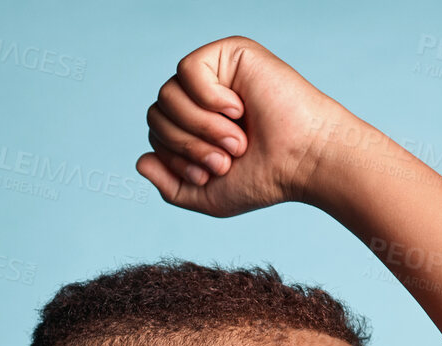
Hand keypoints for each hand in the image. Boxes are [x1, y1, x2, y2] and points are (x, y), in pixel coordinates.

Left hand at [135, 35, 346, 216]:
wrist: (302, 161)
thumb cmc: (263, 178)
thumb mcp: (205, 196)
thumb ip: (169, 186)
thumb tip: (139, 160)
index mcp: (193, 125)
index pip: (155, 134)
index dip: (175, 158)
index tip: (211, 174)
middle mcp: (199, 97)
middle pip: (156, 114)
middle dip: (186, 145)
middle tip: (226, 159)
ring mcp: (213, 74)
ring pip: (168, 94)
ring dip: (200, 127)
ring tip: (236, 141)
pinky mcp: (228, 54)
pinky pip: (188, 70)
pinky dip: (208, 98)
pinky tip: (237, 110)